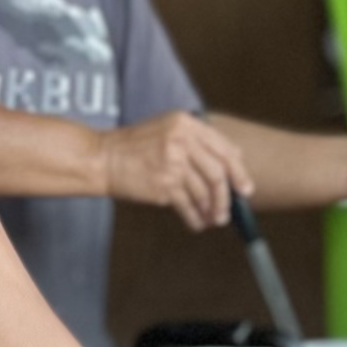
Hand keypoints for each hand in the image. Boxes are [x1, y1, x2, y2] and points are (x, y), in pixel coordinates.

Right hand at [100, 112, 244, 228]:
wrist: (101, 158)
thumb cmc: (133, 147)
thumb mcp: (166, 130)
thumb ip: (195, 142)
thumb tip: (229, 164)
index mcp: (185, 124)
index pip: (224, 149)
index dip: (239, 171)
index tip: (244, 187)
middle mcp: (181, 141)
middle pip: (219, 173)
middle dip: (227, 197)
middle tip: (229, 211)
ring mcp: (172, 164)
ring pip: (205, 193)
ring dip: (212, 211)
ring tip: (212, 219)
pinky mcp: (163, 186)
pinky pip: (188, 206)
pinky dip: (195, 218)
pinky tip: (196, 223)